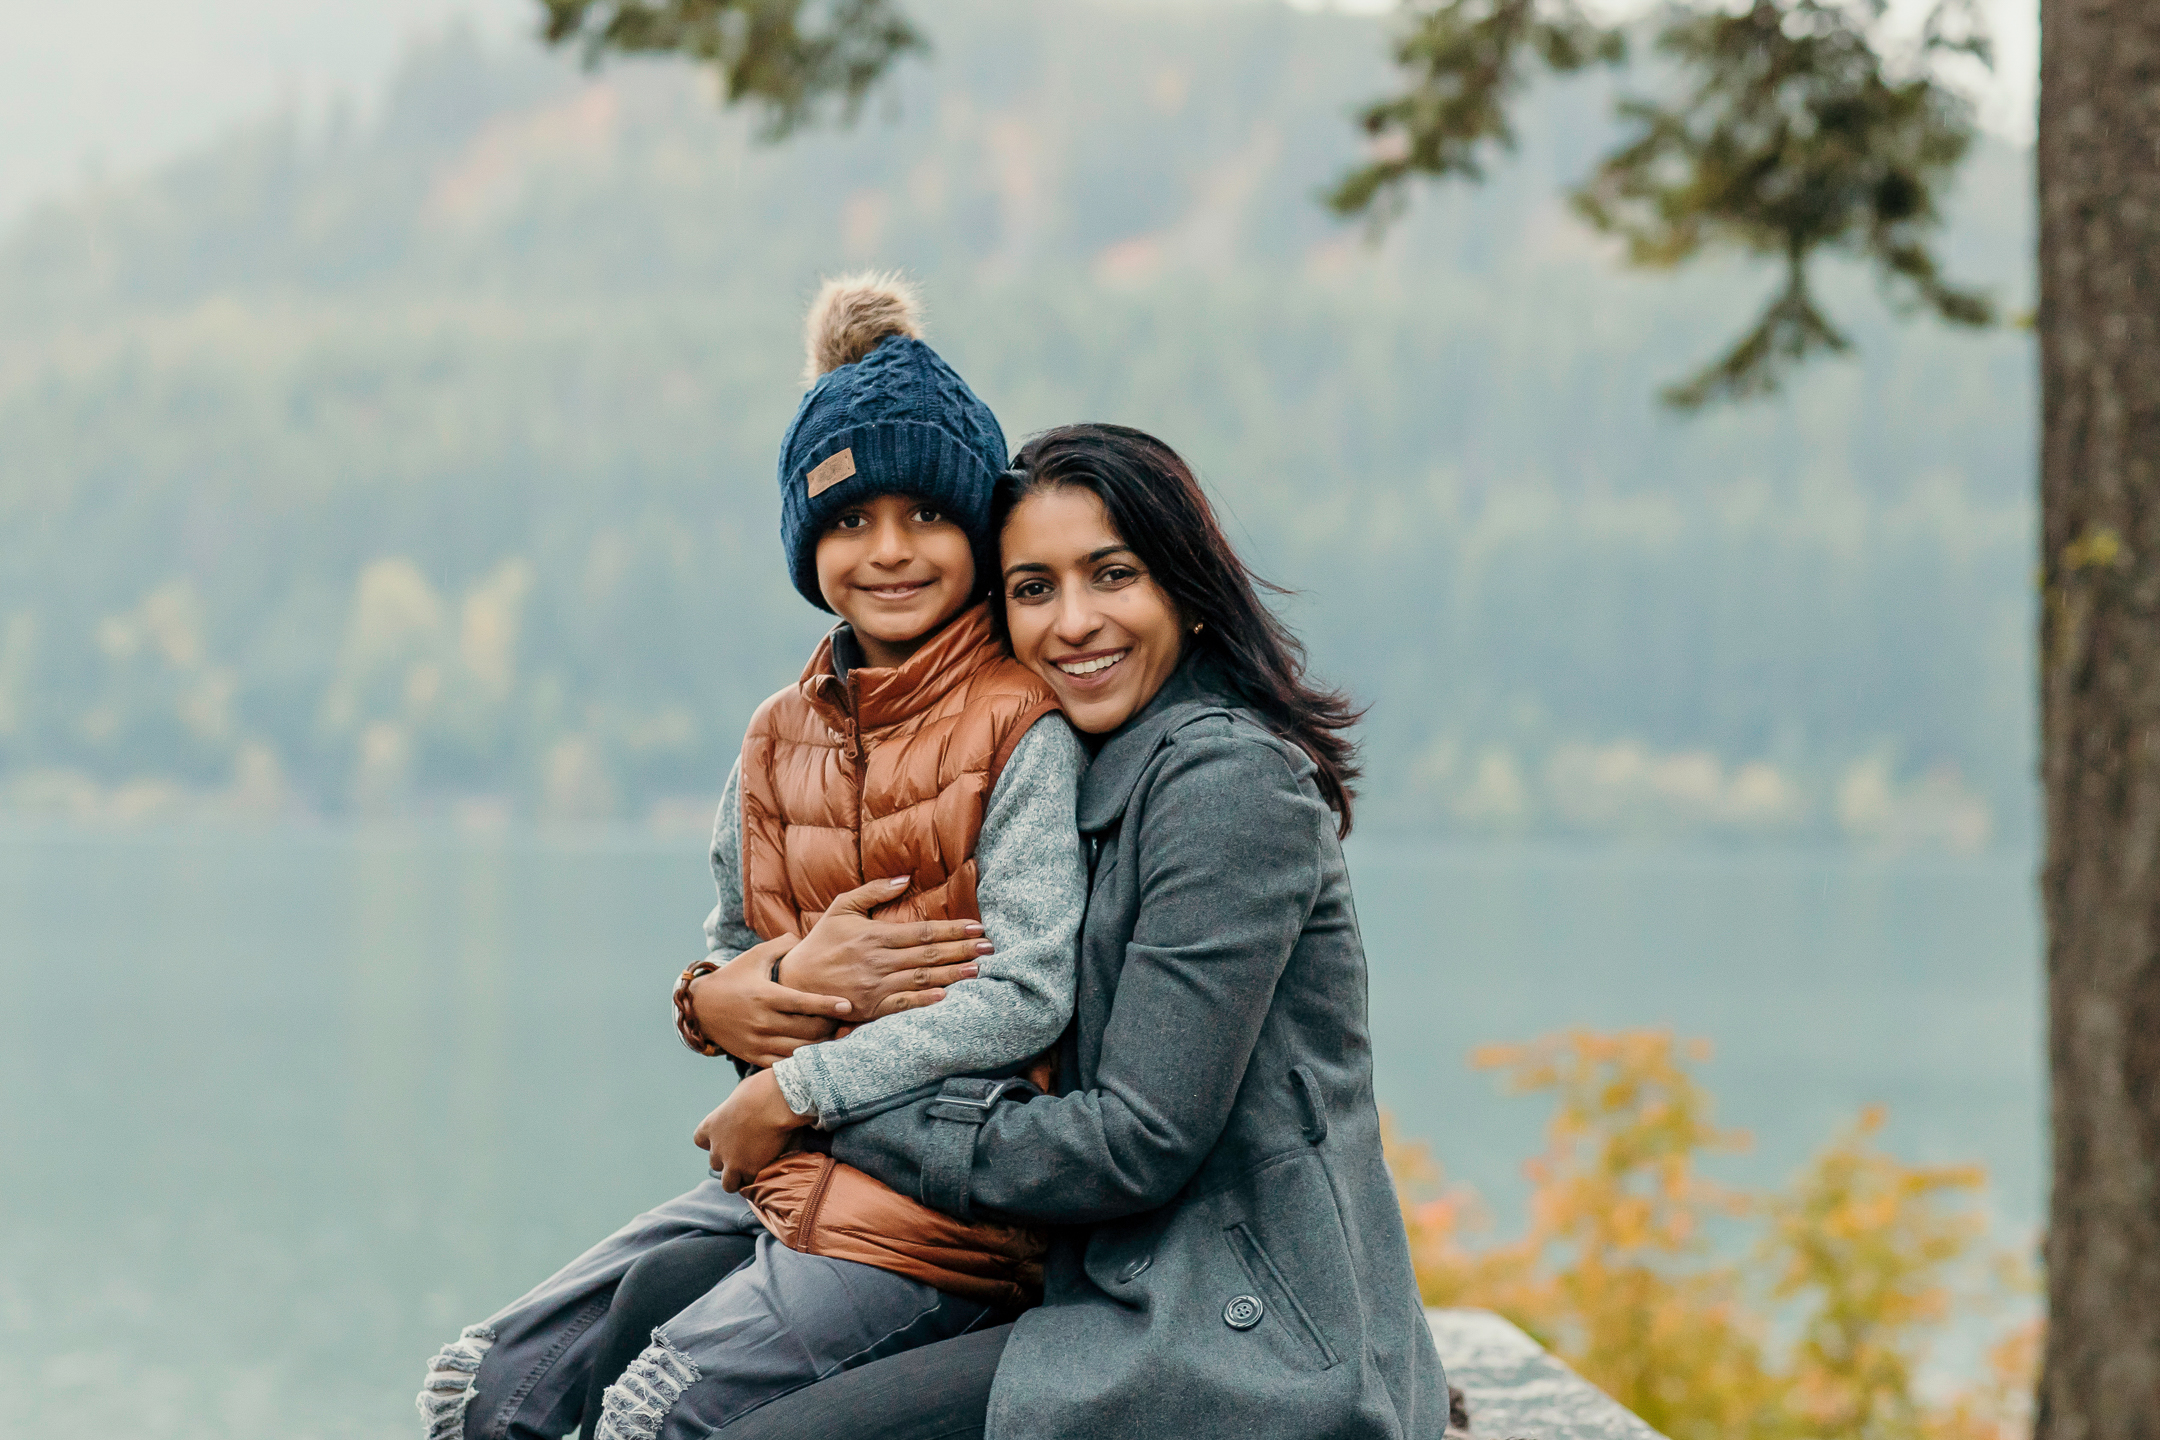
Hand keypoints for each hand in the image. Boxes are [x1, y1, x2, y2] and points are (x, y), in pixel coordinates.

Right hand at [689, 937, 850, 1068]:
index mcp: (765, 996)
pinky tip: (814, 1050)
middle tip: (843, 1019)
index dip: (827, 1005)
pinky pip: (784, 1064)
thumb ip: (782, 945)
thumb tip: (805, 936)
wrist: (699, 1007)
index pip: (803, 1003)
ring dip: (820, 1044)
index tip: (848, 1005)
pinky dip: (801, 1059)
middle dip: (830, 1025)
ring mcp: (757, 1042)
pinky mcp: (753, 1056)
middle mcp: (762, 1021)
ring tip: (834, 1035)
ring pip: (799, 1050)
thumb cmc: (732, 978)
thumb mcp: (754, 956)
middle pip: (807, 1030)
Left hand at [694, 1069, 809, 1192]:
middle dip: (729, 1160)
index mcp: (711, 1126)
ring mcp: (732, 1162)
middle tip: (747, 1153)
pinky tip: (767, 1171)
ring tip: (754, 1170)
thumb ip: (738, 1107)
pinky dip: (756, 1180)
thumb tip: (746, 1106)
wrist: (775, 1103)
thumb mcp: (741, 1092)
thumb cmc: (761, 1089)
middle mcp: (717, 1147)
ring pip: (728, 1183)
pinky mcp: (750, 1171)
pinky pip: (750, 1184)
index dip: (713, 1141)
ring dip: (739, 1177)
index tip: (726, 1137)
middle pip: (715, 1163)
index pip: (700, 1140)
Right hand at [778, 877, 993, 1020]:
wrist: (793, 983)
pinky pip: (902, 1005)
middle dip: (962, 950)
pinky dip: (924, 1001)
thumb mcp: (841, 908)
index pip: (922, 931)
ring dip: (953, 975)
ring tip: (978, 970)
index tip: (976, 927)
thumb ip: (873, 892)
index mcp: (874, 935)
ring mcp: (875, 986)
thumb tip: (905, 878)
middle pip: (929, 954)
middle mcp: (878, 961)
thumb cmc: (820, 943)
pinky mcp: (870, 1008)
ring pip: (921, 979)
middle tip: (990, 947)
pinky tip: (946, 997)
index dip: (952, 929)